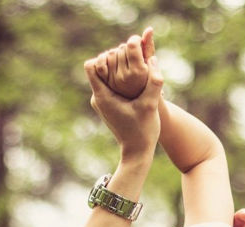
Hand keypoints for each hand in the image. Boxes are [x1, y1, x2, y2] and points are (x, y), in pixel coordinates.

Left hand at [83, 34, 161, 159]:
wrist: (137, 152)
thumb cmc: (143, 131)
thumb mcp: (150, 105)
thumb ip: (153, 82)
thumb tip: (153, 58)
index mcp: (103, 97)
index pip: (91, 65)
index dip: (104, 57)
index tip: (122, 60)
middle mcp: (98, 98)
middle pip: (98, 67)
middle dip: (114, 61)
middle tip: (132, 61)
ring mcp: (101, 102)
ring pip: (104, 75)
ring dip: (118, 70)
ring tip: (135, 70)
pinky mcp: (107, 106)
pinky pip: (109, 85)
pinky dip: (119, 80)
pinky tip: (134, 82)